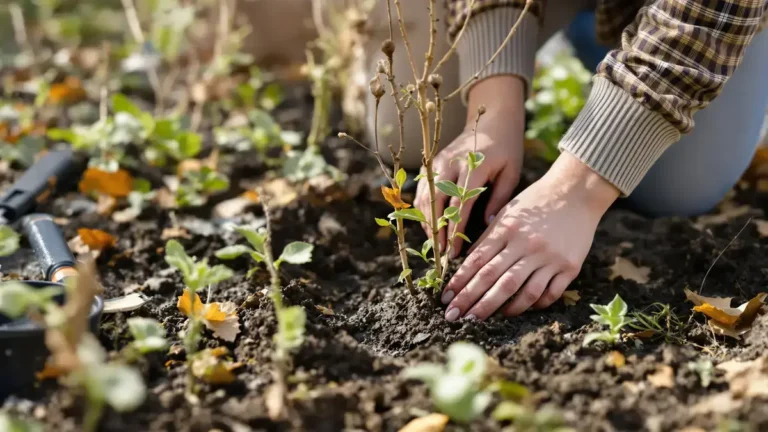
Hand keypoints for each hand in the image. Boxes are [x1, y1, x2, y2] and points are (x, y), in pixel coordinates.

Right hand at [414, 76, 525, 256]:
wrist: (493, 119)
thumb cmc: (507, 148)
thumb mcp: (511, 172)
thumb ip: (498, 198)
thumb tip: (486, 226)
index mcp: (474, 165)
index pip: (459, 204)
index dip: (454, 231)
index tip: (453, 252)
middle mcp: (452, 163)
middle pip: (437, 203)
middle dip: (437, 231)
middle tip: (439, 254)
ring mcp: (439, 162)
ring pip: (425, 197)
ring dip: (428, 222)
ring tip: (434, 245)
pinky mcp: (433, 163)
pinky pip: (423, 189)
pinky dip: (424, 209)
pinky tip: (430, 226)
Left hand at [441, 152, 619, 320]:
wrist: (576, 191)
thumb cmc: (536, 203)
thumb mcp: (507, 213)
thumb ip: (488, 238)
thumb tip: (466, 263)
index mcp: (507, 230)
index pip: (477, 262)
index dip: (459, 282)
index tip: (445, 299)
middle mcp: (527, 245)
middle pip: (495, 280)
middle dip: (471, 301)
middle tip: (454, 317)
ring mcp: (550, 258)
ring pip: (522, 291)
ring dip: (500, 309)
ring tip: (482, 319)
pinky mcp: (570, 267)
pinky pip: (549, 293)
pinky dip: (534, 305)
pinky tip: (520, 309)